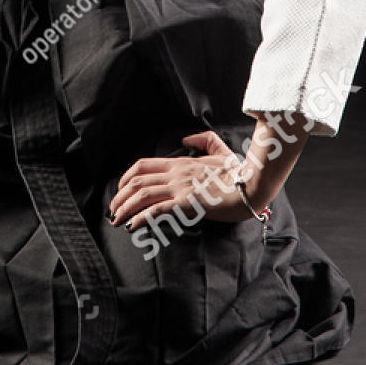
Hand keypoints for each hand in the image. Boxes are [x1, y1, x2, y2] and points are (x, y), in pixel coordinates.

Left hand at [108, 130, 257, 229]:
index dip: (125, 178)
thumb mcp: (220, 151)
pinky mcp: (187, 204)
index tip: (120, 190)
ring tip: (116, 220)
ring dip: (125, 208)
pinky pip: (157, 210)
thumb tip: (186, 138)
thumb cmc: (238, 173)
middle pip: (137, 181)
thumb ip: (203, 140)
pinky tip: (133, 226)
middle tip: (112, 210)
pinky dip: (141, 218)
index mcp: (180, 162)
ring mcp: (180, 188)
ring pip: (142, 195)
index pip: (143, 165)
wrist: (252, 186)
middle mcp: (176, 173)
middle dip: (119, 197)